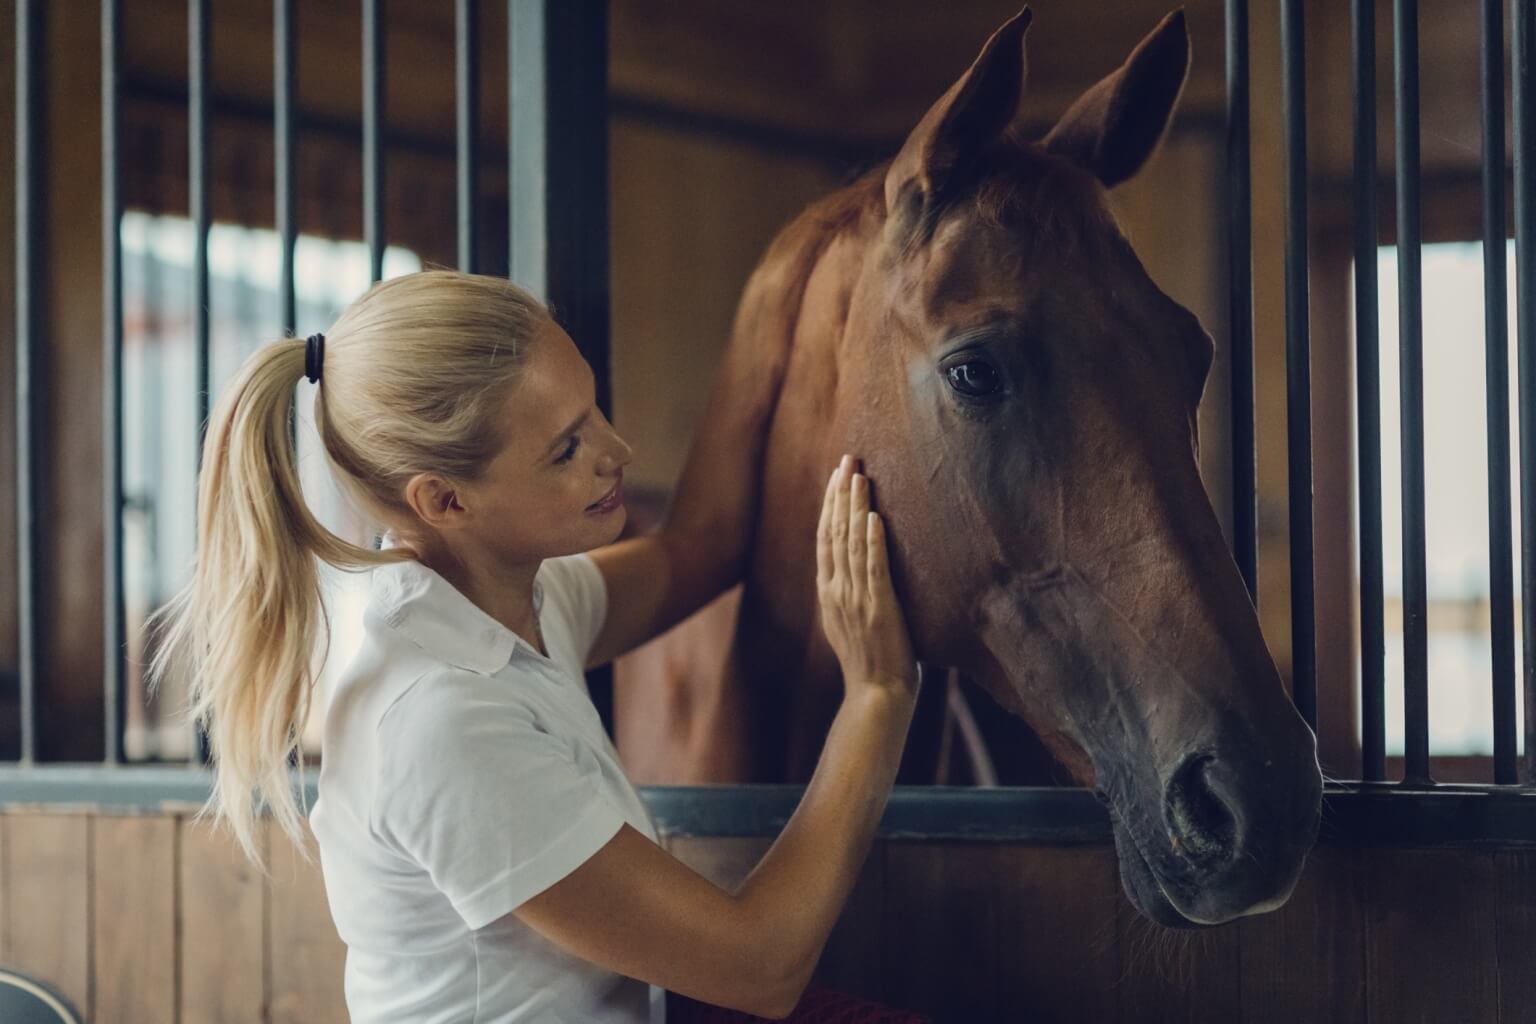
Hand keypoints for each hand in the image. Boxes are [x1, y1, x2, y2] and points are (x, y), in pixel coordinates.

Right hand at [815, 455, 918, 705]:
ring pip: (851, 543)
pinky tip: (874, 517)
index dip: (830, 504)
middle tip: (847, 458)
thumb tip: (850, 570)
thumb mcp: (848, 622)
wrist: (875, 696)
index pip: (825, 537)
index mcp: (828, 592)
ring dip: (855, 506)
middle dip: (840, 493)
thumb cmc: (869, 662)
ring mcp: (856, 599)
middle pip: (834, 531)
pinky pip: (873, 568)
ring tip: (858, 475)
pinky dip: (872, 541)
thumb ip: (846, 594)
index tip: (836, 474)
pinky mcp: (879, 608)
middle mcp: (836, 590)